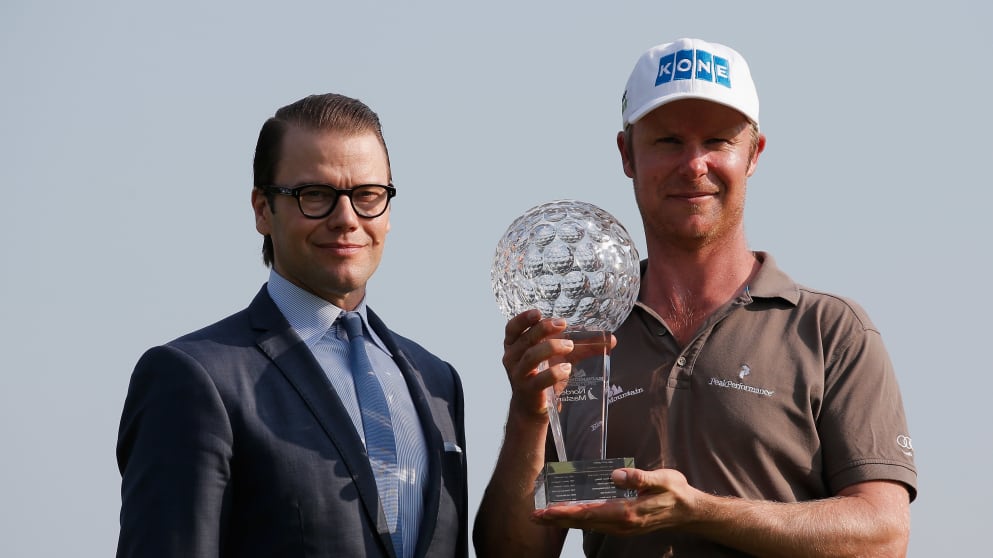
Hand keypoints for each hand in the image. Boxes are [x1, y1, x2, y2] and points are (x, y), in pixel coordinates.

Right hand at [501, 310, 573, 418]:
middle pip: (526, 339)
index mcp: (515, 346)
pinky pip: (540, 380)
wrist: (532, 407)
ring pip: (531, 356)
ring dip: (551, 347)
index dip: (523, 319)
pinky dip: (554, 373)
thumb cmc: (543, 375)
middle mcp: (512, 359)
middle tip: (563, 324)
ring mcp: (519, 375)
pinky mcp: (529, 391)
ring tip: (570, 345)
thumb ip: (582, 346)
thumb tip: (611, 340)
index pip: (512, 328)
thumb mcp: (559, 357)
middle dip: (544, 329)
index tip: (538, 313)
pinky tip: (567, 368)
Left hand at [531, 468, 698, 535]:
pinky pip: (594, 524)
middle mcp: (621, 524)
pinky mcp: (622, 525)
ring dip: (564, 521)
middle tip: (534, 516)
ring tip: (543, 517)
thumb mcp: (663, 480)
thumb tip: (616, 475)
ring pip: (586, 526)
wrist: (689, 511)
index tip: (546, 510)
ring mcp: (621, 528)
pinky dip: (577, 520)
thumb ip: (640, 477)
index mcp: (627, 513)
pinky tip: (567, 515)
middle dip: (557, 519)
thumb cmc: (675, 493)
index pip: (590, 513)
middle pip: (582, 523)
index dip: (566, 512)